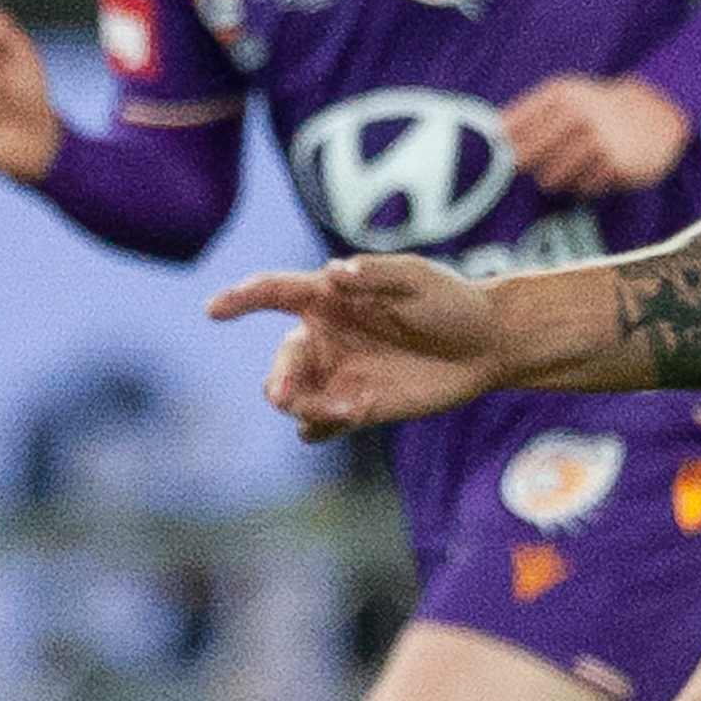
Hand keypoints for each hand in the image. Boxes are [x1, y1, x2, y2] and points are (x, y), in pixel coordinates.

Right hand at [206, 253, 515, 434]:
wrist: (485, 345)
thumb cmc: (450, 300)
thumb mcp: (419, 278)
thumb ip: (376, 274)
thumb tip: (334, 274)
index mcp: (328, 297)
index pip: (273, 293)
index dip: (241, 299)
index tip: (214, 309)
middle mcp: (324, 337)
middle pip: (283, 360)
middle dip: (279, 379)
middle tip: (287, 396)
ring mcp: (338, 375)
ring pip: (295, 397)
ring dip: (305, 407)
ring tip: (347, 411)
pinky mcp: (356, 408)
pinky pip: (318, 426)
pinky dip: (321, 427)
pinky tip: (344, 421)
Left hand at [500, 73, 691, 196]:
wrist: (659, 113)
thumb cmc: (602, 108)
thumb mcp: (570, 94)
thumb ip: (533, 111)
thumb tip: (496, 133)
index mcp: (563, 94)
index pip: (516, 125)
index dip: (506, 142)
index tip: (502, 148)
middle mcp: (579, 114)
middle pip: (528, 156)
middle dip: (525, 164)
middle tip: (530, 165)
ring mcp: (598, 141)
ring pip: (552, 178)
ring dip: (554, 179)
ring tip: (563, 171)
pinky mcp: (617, 165)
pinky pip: (583, 189)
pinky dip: (582, 186)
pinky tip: (592, 173)